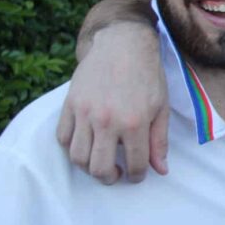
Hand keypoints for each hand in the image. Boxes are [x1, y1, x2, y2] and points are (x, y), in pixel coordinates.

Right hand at [56, 23, 169, 182]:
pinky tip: (86, 144)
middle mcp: (107, 121)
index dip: (136, 175)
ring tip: (100, 162)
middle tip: (116, 174)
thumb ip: (159, 141)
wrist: (123, 45)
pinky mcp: (70, 104)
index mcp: (134, 123)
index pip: (134, 164)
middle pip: (99, 168)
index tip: (136, 174)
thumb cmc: (147, 76)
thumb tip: (160, 170)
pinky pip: (63, 137)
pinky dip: (71, 147)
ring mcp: (85, 113)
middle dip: (109, 178)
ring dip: (88, 167)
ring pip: (77, 157)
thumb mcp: (161, 108)